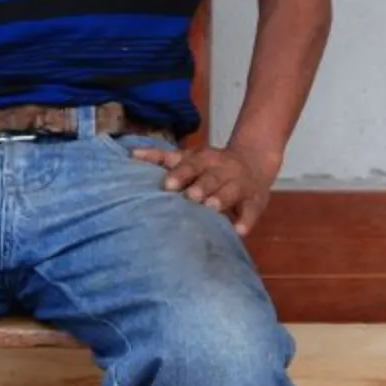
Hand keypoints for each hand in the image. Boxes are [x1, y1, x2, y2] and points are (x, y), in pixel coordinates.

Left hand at [131, 140, 282, 236]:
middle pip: (210, 176)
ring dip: (221, 198)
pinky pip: (251, 211)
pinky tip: (238, 231)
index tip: (167, 185)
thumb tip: (130, 154)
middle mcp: (222, 169)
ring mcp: (240, 184)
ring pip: (231, 190)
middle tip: (190, 197)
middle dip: (200, 185)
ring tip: (211, 208)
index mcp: (204, 159)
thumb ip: (162, 157)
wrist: (254, 161)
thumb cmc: (211, 166)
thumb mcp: (189, 158)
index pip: (190, 164)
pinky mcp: (255, 200)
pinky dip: (246, 221)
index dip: (180, 174)